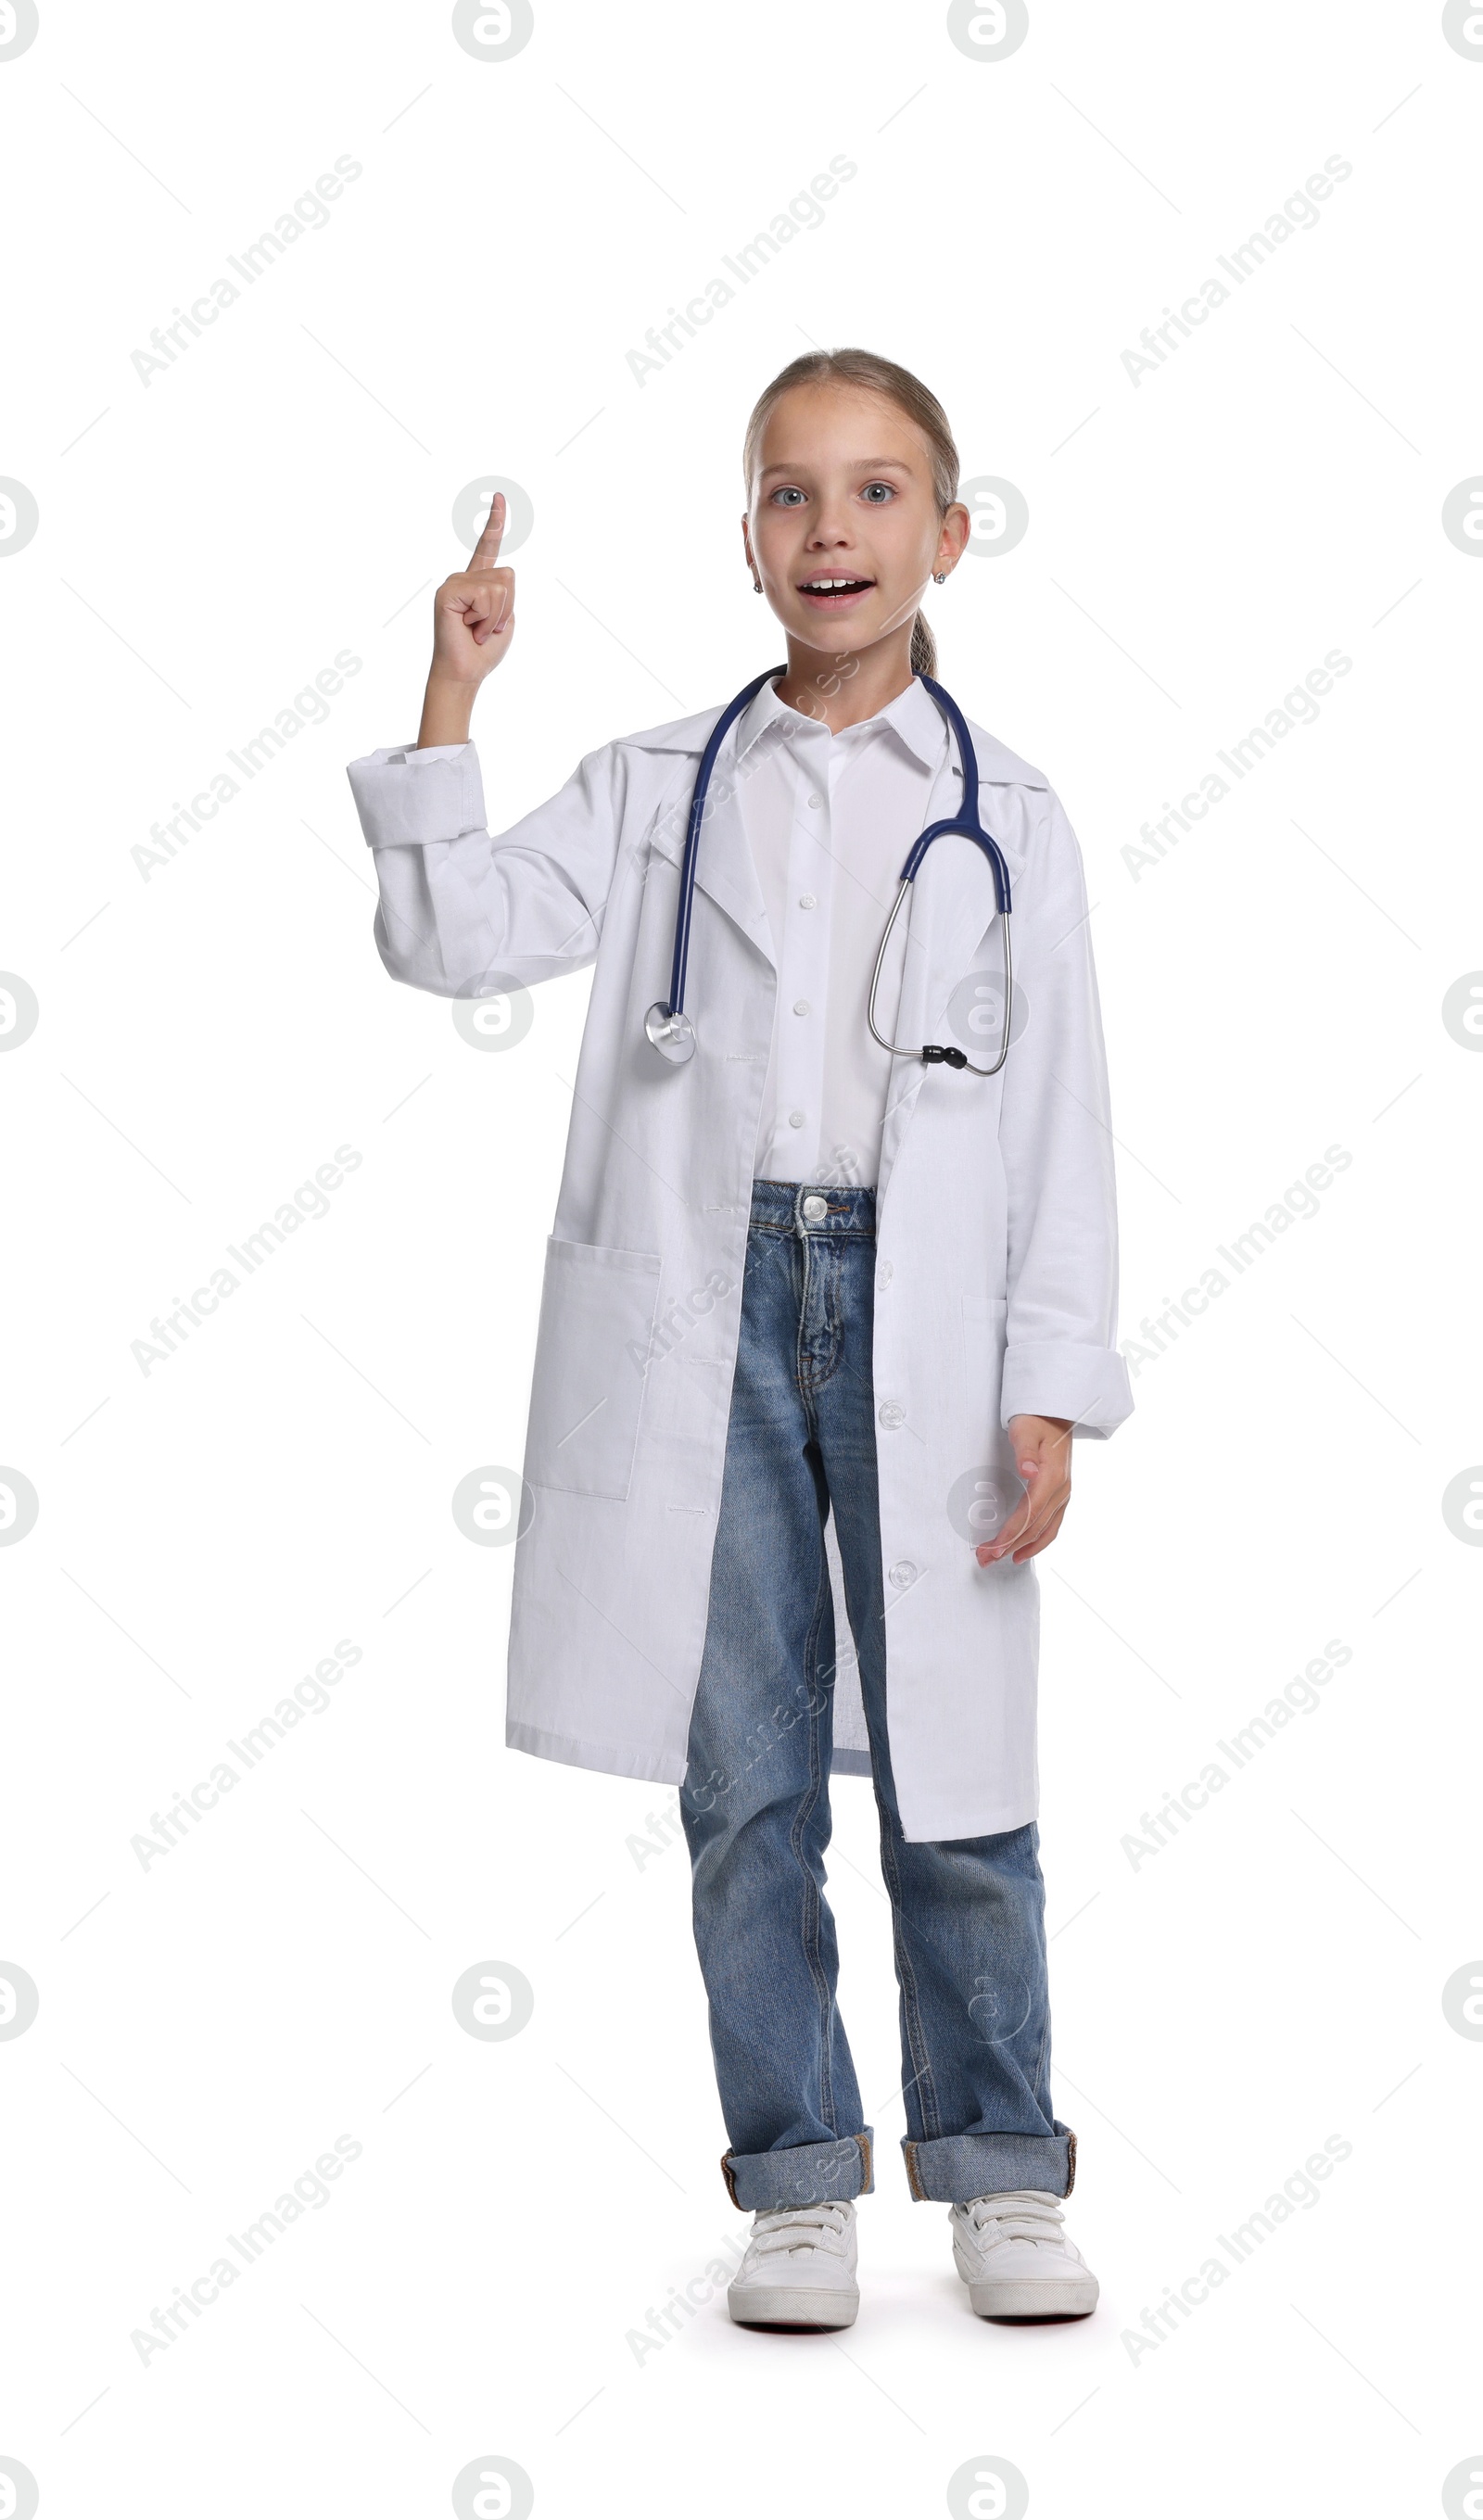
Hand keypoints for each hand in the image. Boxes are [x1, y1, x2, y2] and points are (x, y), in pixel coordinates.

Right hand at [417, 491, 515, 743]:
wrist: (464, 673)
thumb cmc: (483, 651)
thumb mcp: (505, 618)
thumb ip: (505, 594)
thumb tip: (504, 576)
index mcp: (478, 582)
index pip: (488, 546)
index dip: (495, 522)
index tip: (500, 496)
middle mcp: (464, 577)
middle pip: (508, 577)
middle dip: (506, 608)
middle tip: (485, 628)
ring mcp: (453, 583)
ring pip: (498, 587)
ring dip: (495, 617)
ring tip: (477, 630)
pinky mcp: (447, 593)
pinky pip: (484, 595)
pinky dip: (485, 618)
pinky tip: (470, 628)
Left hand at [975, 1415, 1072, 1565]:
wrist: (1055, 1413)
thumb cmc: (1036, 1420)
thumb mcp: (1025, 1429)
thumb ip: (1025, 1451)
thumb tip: (1027, 1471)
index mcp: (1052, 1476)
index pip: (1030, 1512)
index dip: (1011, 1533)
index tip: (993, 1548)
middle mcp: (1061, 1489)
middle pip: (1035, 1527)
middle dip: (1010, 1546)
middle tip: (985, 1559)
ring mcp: (1063, 1494)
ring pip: (1045, 1531)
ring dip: (1023, 1548)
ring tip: (1000, 1561)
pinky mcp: (1061, 1495)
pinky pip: (1052, 1526)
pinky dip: (1038, 1542)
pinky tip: (1024, 1551)